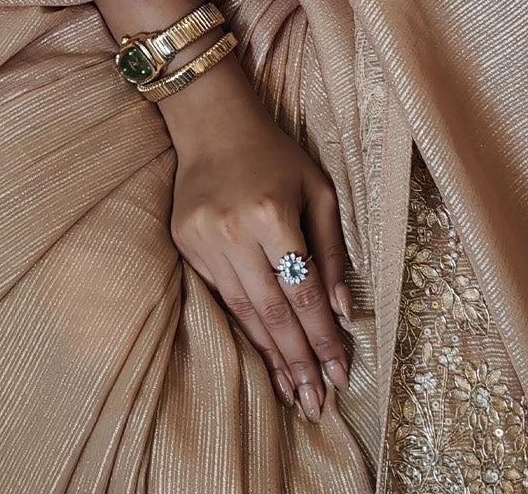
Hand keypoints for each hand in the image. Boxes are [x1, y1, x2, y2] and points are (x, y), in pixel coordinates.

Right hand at [167, 68, 351, 421]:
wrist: (213, 125)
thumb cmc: (275, 156)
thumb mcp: (318, 191)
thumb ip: (332, 251)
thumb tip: (342, 312)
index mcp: (273, 214)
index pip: (303, 292)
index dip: (323, 338)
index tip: (339, 375)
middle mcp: (234, 231)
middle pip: (273, 311)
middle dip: (297, 361)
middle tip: (315, 403)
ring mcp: (204, 239)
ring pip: (242, 311)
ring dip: (269, 355)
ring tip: (290, 392)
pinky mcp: (184, 243)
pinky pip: (219, 295)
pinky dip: (241, 328)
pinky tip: (259, 354)